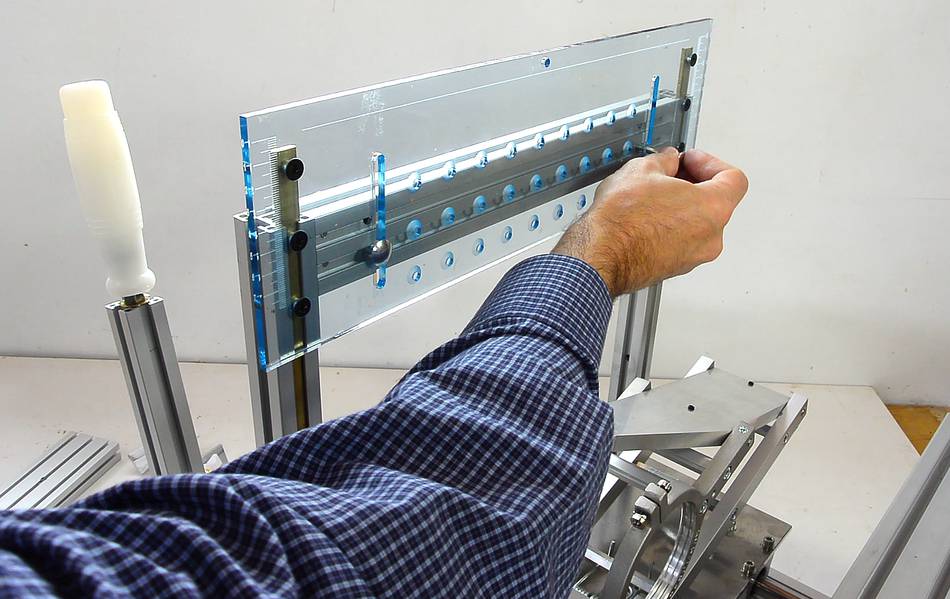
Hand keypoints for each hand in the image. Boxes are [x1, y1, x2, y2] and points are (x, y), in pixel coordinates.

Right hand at [552, 148, 747, 296]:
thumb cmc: (621, 221)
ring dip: (680, 207)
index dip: (710, 163)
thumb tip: (667, 162)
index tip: (689, 161)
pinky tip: (645, 218)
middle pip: (716, 202)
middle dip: (693, 184)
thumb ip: (665, 161)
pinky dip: (669, 227)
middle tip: (669, 174)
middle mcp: (710, 237)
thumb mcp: (642, 170)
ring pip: (697, 224)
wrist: (599, 256)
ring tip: (652, 196)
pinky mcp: (675, 268)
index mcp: (713, 208)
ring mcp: (693, 256)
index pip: (733, 178)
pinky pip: (681, 241)